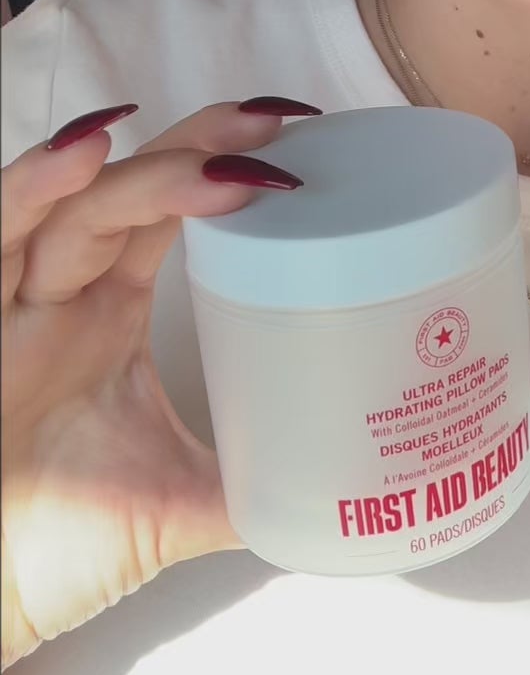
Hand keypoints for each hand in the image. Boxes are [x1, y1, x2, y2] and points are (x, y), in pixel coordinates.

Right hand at [1, 99, 312, 669]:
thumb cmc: (55, 549)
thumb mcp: (176, 506)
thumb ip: (253, 483)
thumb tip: (351, 487)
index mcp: (105, 312)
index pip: (164, 212)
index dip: (221, 166)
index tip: (299, 137)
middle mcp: (58, 296)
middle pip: (125, 194)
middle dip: (197, 148)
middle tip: (275, 124)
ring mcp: (7, 312)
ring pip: (63, 212)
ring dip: (128, 173)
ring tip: (199, 142)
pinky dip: (27, 196)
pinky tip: (74, 163)